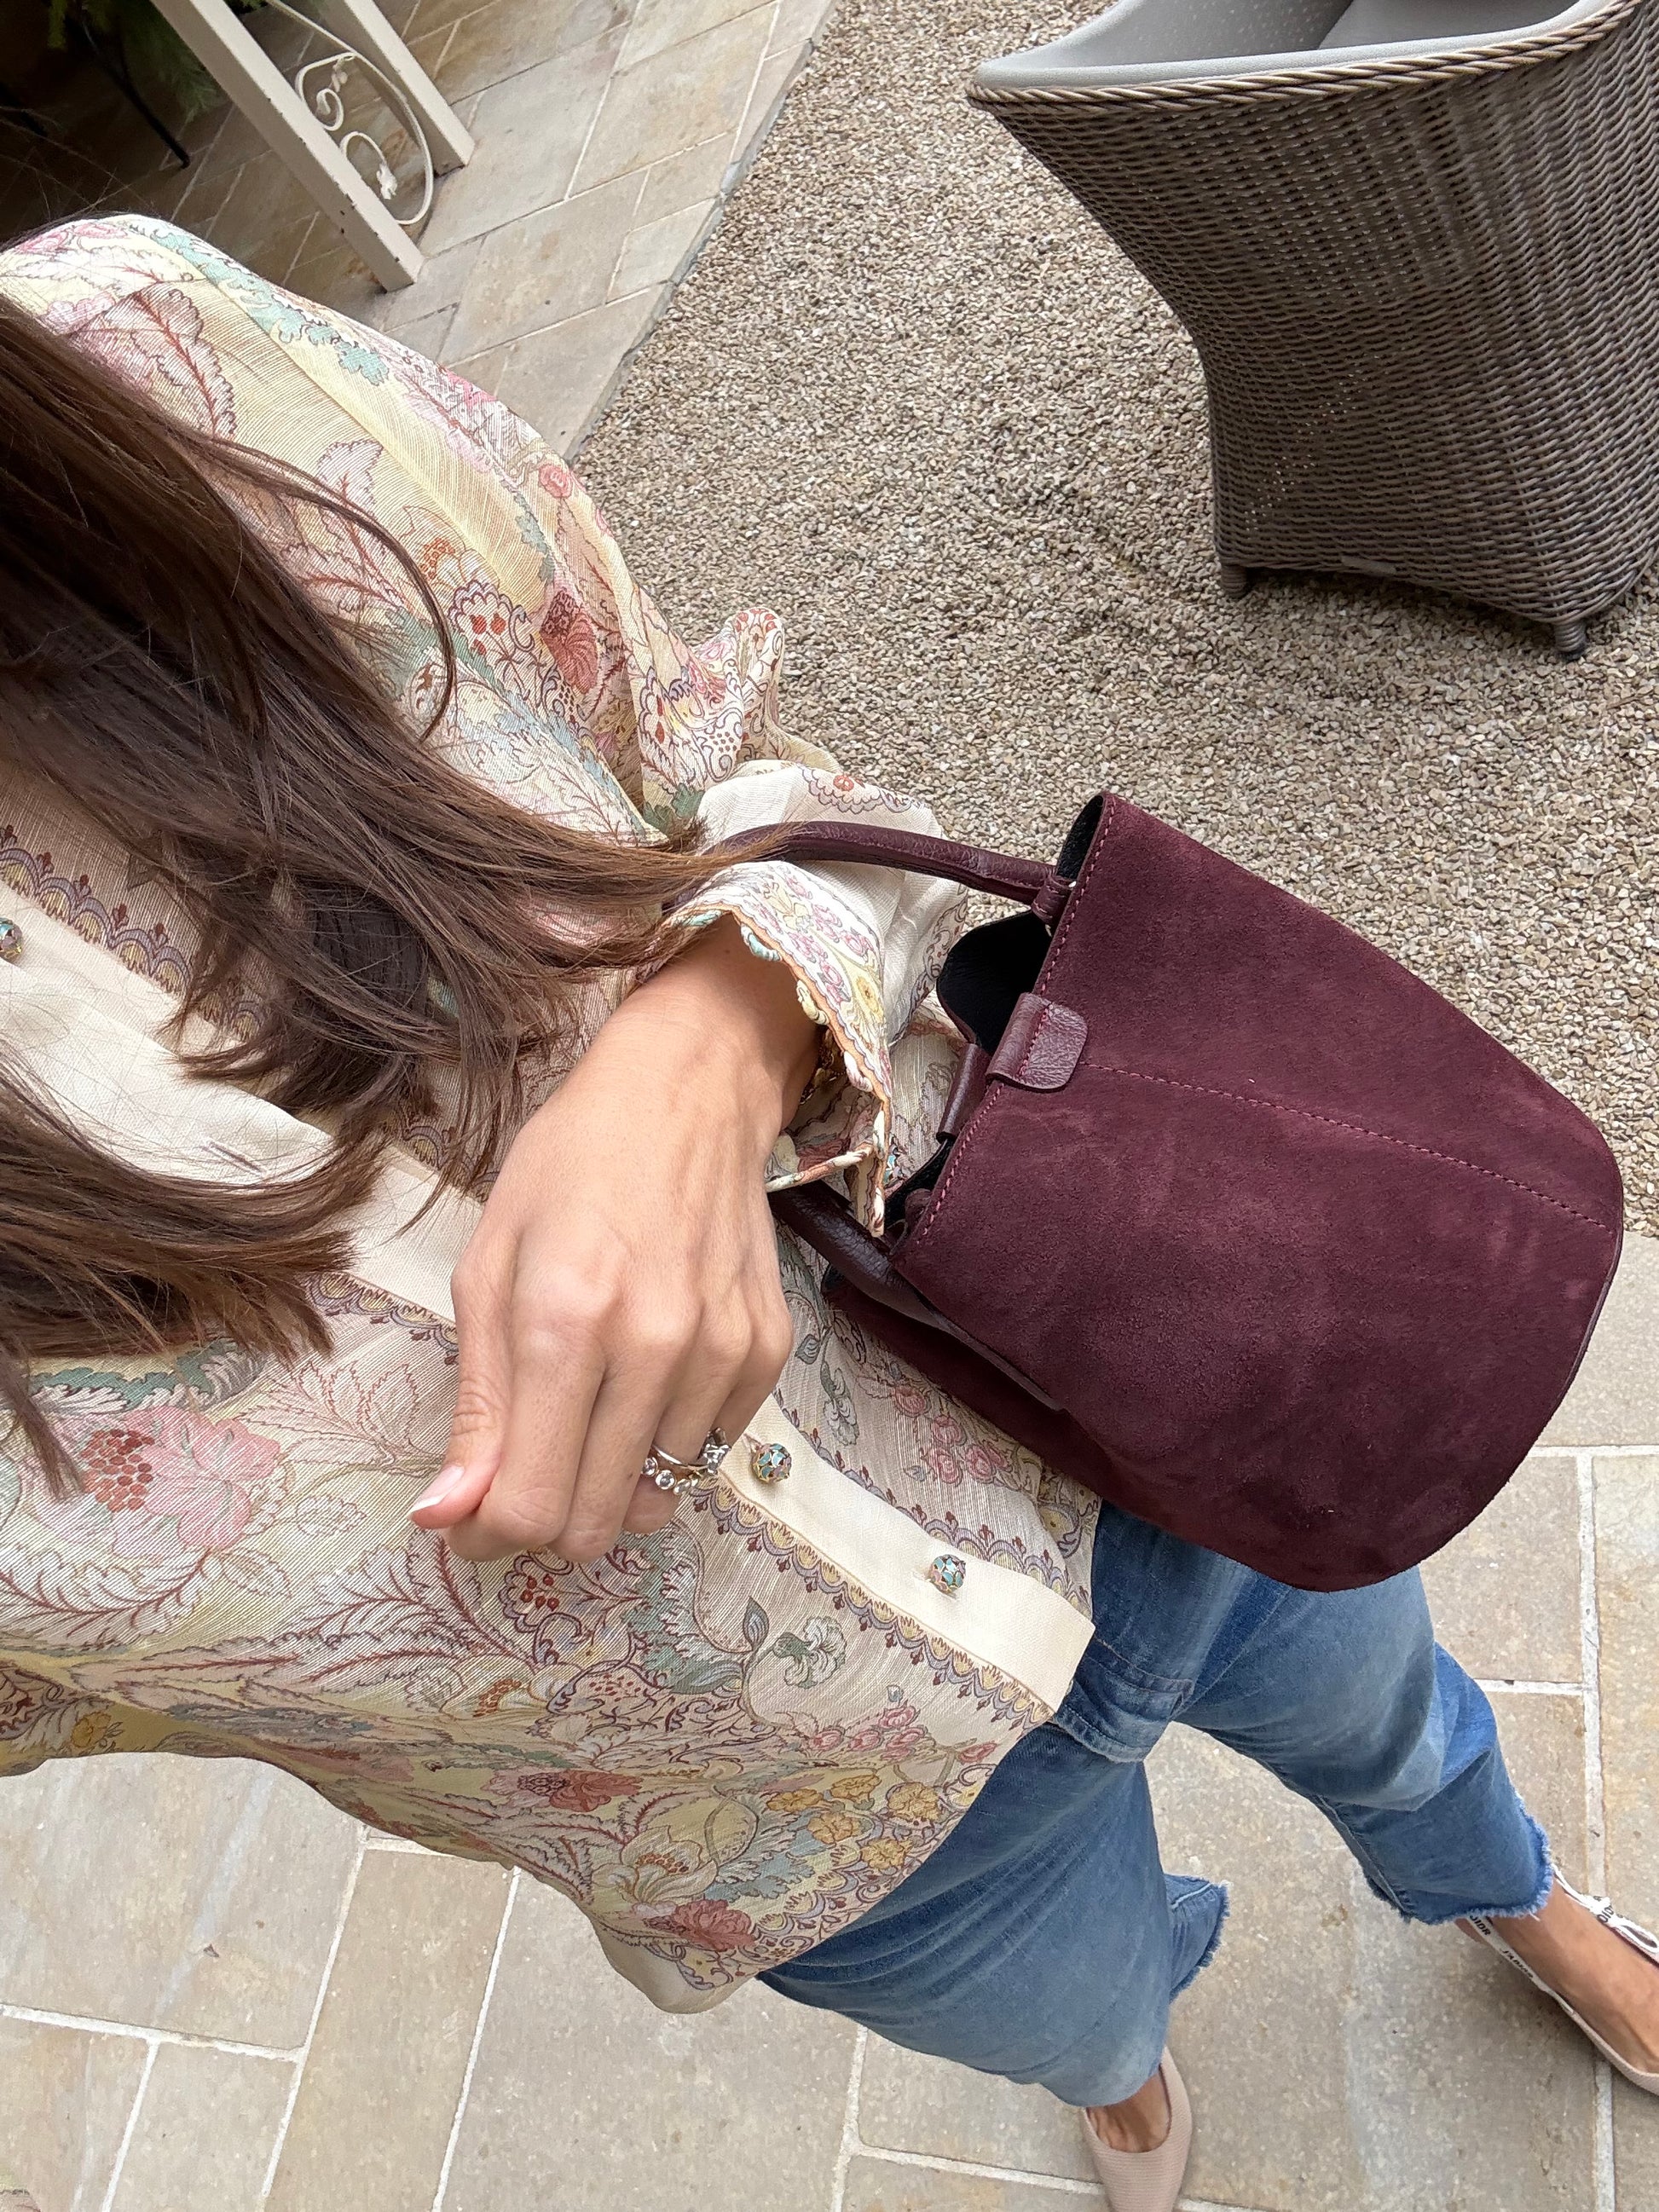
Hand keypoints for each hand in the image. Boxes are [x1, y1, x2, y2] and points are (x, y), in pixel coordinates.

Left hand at [409, 918, 819, 1561]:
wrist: (686, 1096)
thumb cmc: (568, 1171)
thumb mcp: (487, 1269)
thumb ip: (476, 1405)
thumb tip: (445, 1517)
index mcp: (563, 1323)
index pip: (531, 1504)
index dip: (491, 1535)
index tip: (471, 1519)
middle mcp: (653, 1348)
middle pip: (595, 1523)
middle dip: (545, 1520)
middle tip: (524, 1469)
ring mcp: (722, 1354)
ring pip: (656, 1499)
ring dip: (610, 1477)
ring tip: (591, 1399)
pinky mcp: (767, 1354)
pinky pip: (707, 1454)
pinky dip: (665, 1440)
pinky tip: (647, 1372)